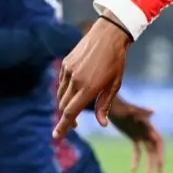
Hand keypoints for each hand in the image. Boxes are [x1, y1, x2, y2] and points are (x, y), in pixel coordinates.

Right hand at [54, 18, 131, 137]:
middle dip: (66, 119)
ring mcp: (68, 71)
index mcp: (88, 87)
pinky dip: (65, 92)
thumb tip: (102, 124)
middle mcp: (75, 80)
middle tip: (73, 127)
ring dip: (65, 106)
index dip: (64, 126)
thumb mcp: (115, 84)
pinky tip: (75, 93)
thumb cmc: (116, 62)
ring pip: (61, 96)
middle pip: (64, 106)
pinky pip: (62, 83)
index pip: (71, 112)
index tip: (56, 136)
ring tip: (74, 112)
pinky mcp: (65, 64)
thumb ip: (105, 105)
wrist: (108, 36)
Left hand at [108, 97, 166, 172]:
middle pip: (155, 149)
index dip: (161, 153)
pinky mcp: (134, 137)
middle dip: (157, 161)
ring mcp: (141, 134)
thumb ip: (140, 111)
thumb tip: (154, 110)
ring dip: (149, 164)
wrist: (110, 104)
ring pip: (148, 152)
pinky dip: (136, 160)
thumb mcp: (129, 109)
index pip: (159, 142)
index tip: (160, 164)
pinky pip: (137, 151)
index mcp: (149, 126)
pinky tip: (132, 170)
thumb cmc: (119, 106)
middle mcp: (147, 131)